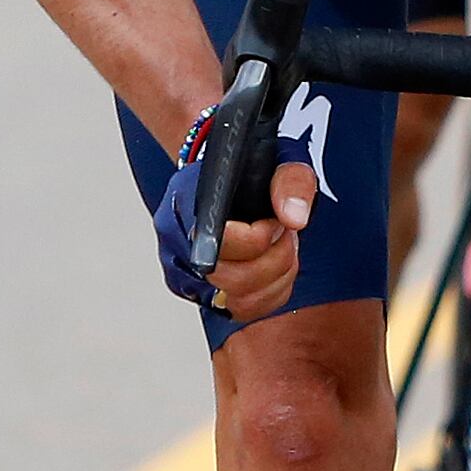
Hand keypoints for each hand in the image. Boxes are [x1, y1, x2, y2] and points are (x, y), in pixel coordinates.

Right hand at [151, 106, 319, 319]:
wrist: (231, 176)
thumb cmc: (251, 169)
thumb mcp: (281, 159)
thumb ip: (290, 182)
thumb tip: (294, 218)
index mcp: (186, 200)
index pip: (217, 243)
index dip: (256, 239)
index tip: (273, 222)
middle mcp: (175, 238)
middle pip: (229, 280)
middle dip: (273, 259)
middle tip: (281, 232)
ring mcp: (182, 269)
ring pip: (237, 302)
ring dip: (274, 278)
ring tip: (278, 247)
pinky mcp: (196, 291)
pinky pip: (240, 310)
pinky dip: (268, 294)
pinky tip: (272, 267)